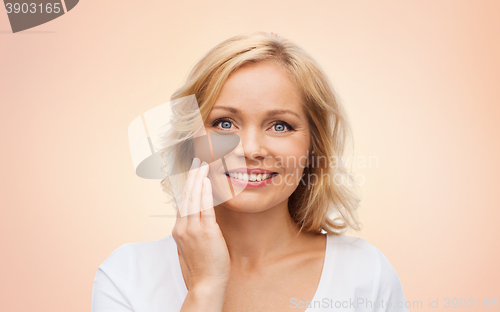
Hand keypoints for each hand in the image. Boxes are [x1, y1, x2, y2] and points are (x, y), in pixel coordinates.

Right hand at [172, 157, 230, 290]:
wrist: (207, 281)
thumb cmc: (203, 264)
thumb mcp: (192, 244)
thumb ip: (192, 228)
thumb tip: (197, 215)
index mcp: (178, 229)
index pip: (182, 201)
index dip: (187, 185)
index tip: (192, 171)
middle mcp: (182, 227)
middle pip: (186, 196)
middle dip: (191, 176)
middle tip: (197, 160)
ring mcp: (193, 229)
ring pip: (193, 199)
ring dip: (198, 179)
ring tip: (203, 165)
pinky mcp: (206, 232)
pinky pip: (205, 208)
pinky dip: (205, 193)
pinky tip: (207, 181)